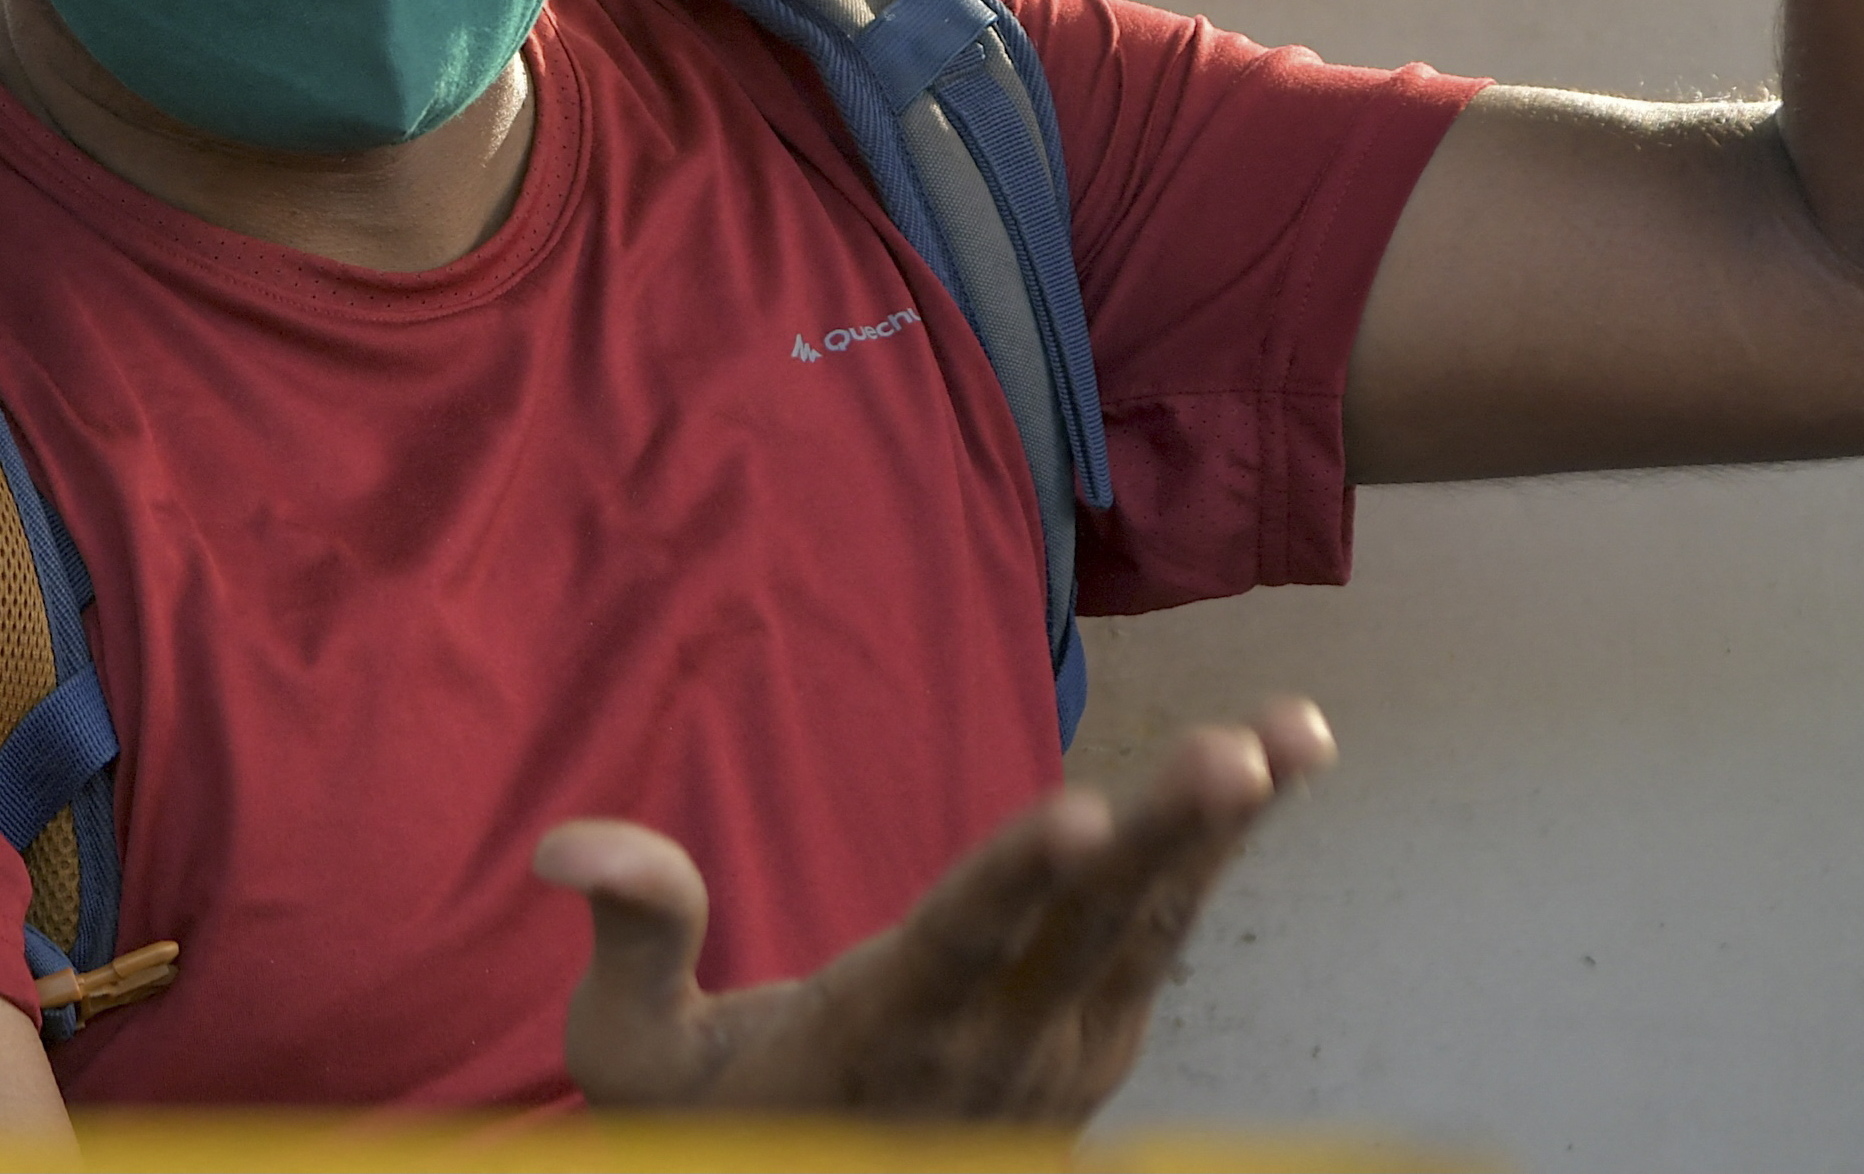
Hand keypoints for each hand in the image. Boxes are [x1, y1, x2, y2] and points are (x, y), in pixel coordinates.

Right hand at [535, 697, 1333, 1119]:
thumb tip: (577, 839)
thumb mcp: (632, 1057)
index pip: (957, 948)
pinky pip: (1160, 946)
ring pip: (1148, 939)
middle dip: (1169, 841)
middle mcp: (985, 1052)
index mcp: (876, 1040)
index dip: (1017, 881)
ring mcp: (1054, 1057)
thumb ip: (634, 937)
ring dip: (1220, 840)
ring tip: (1286, 740)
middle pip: (1088, 937)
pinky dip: (1213, 865)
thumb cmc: (709, 1125)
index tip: (1080, 816)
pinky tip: (1263, 780)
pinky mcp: (1089, 1048)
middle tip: (1237, 754)